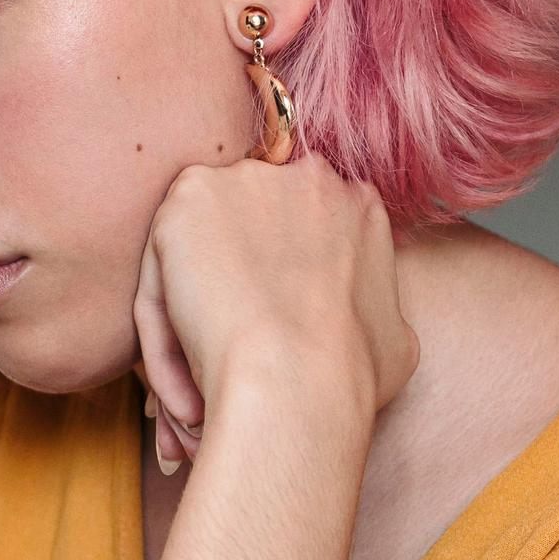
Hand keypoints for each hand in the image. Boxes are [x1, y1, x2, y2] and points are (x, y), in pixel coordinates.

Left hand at [136, 156, 415, 474]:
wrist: (297, 376)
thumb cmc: (350, 376)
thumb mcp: (396, 340)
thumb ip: (375, 310)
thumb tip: (364, 326)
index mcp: (357, 204)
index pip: (304, 228)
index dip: (278, 279)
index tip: (268, 329)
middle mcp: (307, 176)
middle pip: (250, 229)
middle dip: (235, 283)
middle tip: (226, 353)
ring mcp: (247, 180)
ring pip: (201, 248)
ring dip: (193, 312)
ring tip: (199, 383)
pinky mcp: (191, 196)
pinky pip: (162, 264)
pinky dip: (162, 323)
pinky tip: (182, 373)